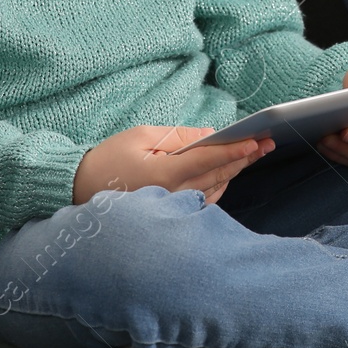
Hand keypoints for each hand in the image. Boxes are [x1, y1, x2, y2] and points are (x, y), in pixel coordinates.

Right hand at [73, 125, 274, 205]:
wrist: (80, 188)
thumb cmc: (108, 159)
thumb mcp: (142, 136)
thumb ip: (179, 137)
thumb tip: (210, 135)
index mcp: (165, 174)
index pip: (209, 160)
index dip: (235, 150)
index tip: (257, 141)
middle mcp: (173, 195)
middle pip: (218, 174)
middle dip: (244, 158)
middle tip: (267, 143)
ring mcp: (173, 208)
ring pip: (215, 188)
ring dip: (235, 170)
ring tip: (254, 153)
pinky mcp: (171, 212)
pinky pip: (205, 199)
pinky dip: (220, 184)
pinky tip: (230, 171)